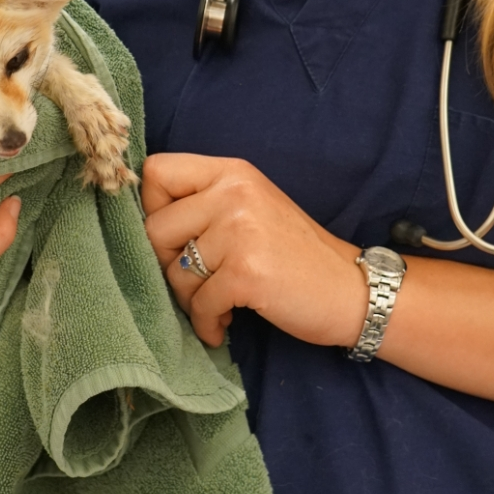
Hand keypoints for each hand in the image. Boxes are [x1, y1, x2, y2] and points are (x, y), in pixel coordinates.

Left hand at [141, 153, 366, 348]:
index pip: (157, 172)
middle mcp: (234, 192)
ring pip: (175, 271)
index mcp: (232, 171)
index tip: (173, 237)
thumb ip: (205, 203)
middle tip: (197, 280)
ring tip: (221, 301)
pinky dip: (209, 323)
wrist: (350, 288)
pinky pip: (200, 304)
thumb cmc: (293, 252)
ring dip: (191, 299)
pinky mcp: (247, 272)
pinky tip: (226, 323)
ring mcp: (241, 231)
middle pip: (155, 228)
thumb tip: (142, 224)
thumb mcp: (251, 206)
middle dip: (166, 264)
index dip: (152, 208)